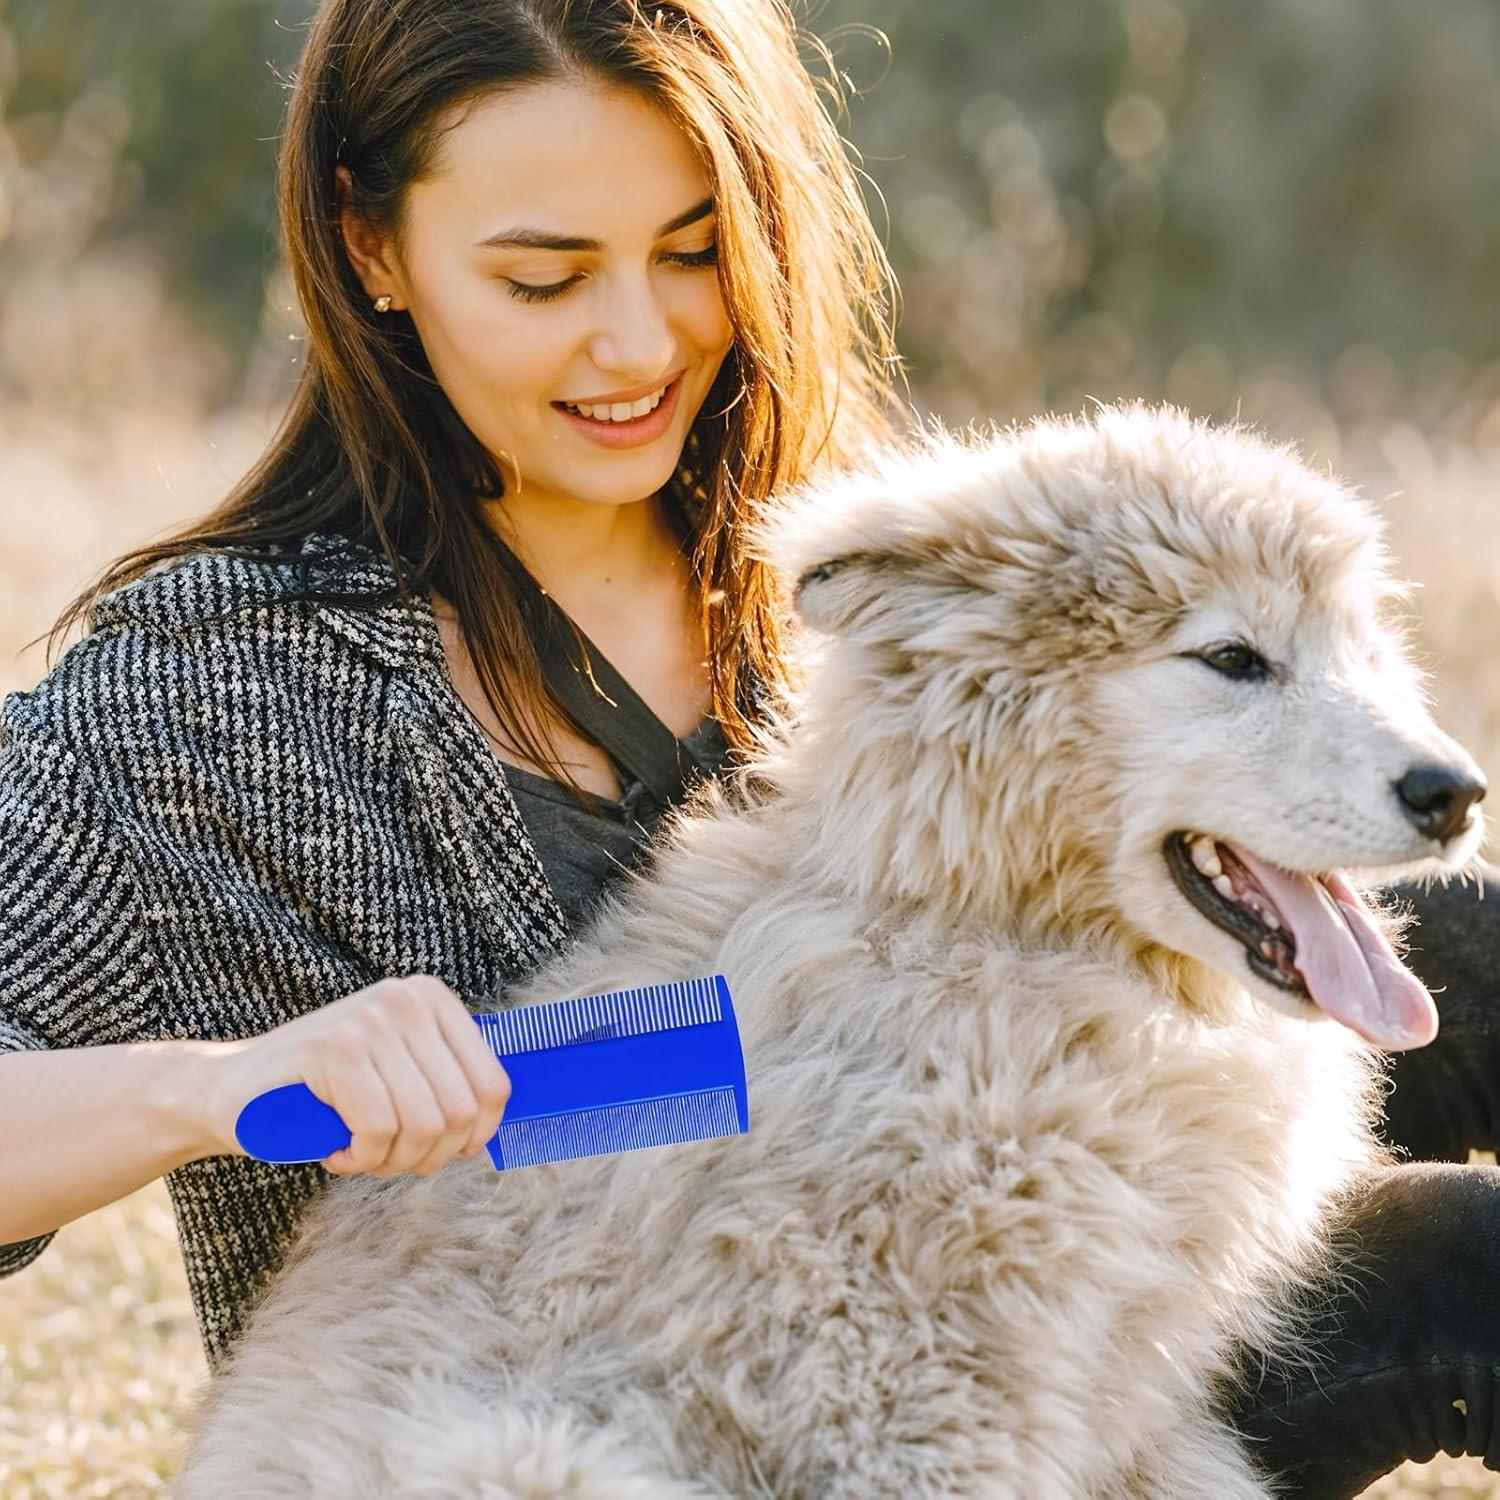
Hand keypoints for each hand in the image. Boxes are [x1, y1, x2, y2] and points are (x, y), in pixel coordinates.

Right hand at [198, 975, 511, 1176]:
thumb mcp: (396, 1075)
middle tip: (389, 1160)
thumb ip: (445, 1084)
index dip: (477, 1135)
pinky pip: (378, 1129)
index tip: (446, 1152)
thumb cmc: (324, 1093)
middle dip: (429, 1154)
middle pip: (460, 1110)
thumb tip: (501, 1123)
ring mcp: (371, 1021)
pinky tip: (335, 1150)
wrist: (232, 1091)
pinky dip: (360, 1158)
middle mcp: (407, 1000)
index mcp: (432, 1001)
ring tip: (360, 1153)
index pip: (493, 1083)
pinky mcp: (335, 1049)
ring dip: (391, 1160)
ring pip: (423, 1124)